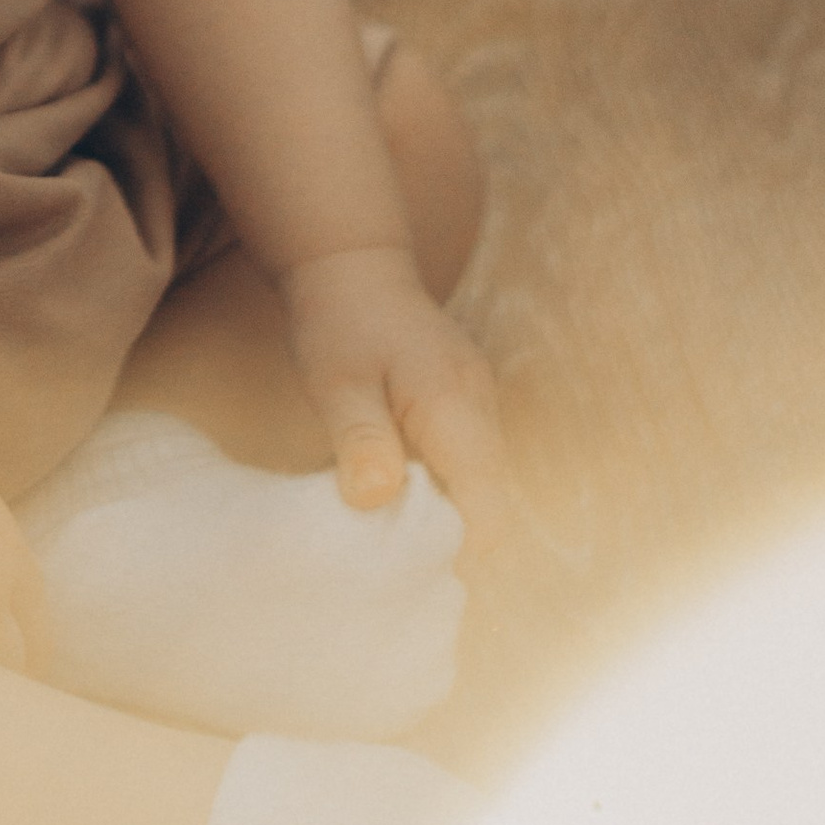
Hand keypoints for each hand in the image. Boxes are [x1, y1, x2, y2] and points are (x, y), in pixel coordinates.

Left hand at [279, 244, 508, 544]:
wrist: (350, 263)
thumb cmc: (338, 320)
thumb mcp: (336, 381)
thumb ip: (360, 438)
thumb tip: (376, 500)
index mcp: (456, 406)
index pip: (487, 508)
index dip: (454, 548)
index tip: (403, 561)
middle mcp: (482, 407)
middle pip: (489, 502)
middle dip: (445, 535)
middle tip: (387, 550)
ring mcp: (480, 403)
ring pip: (479, 484)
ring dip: (440, 509)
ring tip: (385, 518)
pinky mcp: (467, 403)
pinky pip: (466, 461)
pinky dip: (438, 483)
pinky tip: (394, 482)